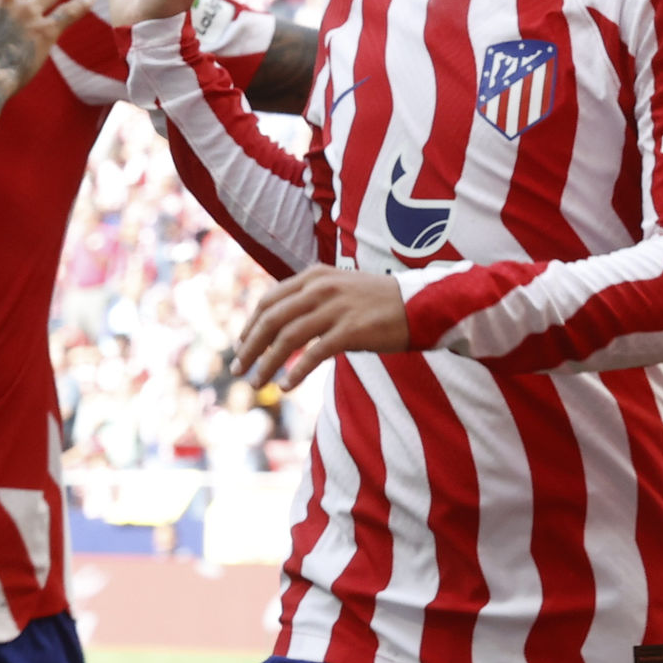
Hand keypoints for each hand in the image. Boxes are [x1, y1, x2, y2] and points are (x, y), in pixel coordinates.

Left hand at [234, 266, 410, 389]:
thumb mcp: (340, 290)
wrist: (424, 305)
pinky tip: (286, 386)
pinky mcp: (351, 330)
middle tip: (238, 368)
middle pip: (271, 319)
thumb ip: (311, 301)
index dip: (250, 325)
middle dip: (249, 346)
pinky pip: (314, 353)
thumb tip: (282, 327)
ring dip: (267, 363)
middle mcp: (320, 288)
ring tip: (257, 383)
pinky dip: (296, 371)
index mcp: (313, 277)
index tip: (241, 345)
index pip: (268, 301)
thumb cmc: (380, 303)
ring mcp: (335, 308)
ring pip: (287, 337)